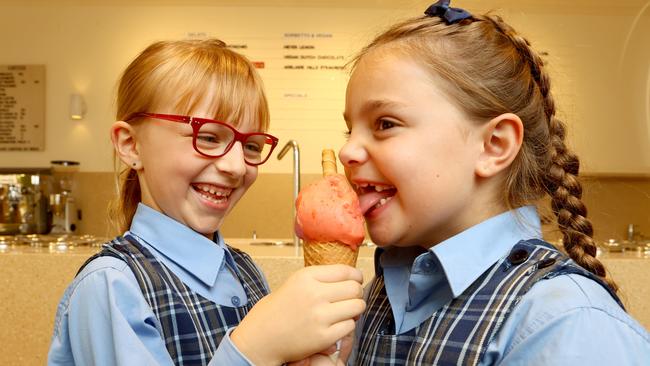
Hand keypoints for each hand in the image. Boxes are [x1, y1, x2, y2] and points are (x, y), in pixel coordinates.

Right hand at [231, 265, 364, 365]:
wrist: (262, 337)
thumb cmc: (278, 309)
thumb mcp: (296, 282)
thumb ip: (320, 278)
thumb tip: (351, 277)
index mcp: (306, 277)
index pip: (345, 271)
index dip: (356, 276)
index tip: (356, 280)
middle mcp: (314, 294)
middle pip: (355, 288)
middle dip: (357, 293)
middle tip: (351, 298)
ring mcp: (319, 316)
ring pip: (357, 306)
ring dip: (355, 310)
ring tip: (346, 312)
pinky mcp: (323, 336)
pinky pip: (350, 326)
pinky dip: (347, 326)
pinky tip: (336, 325)